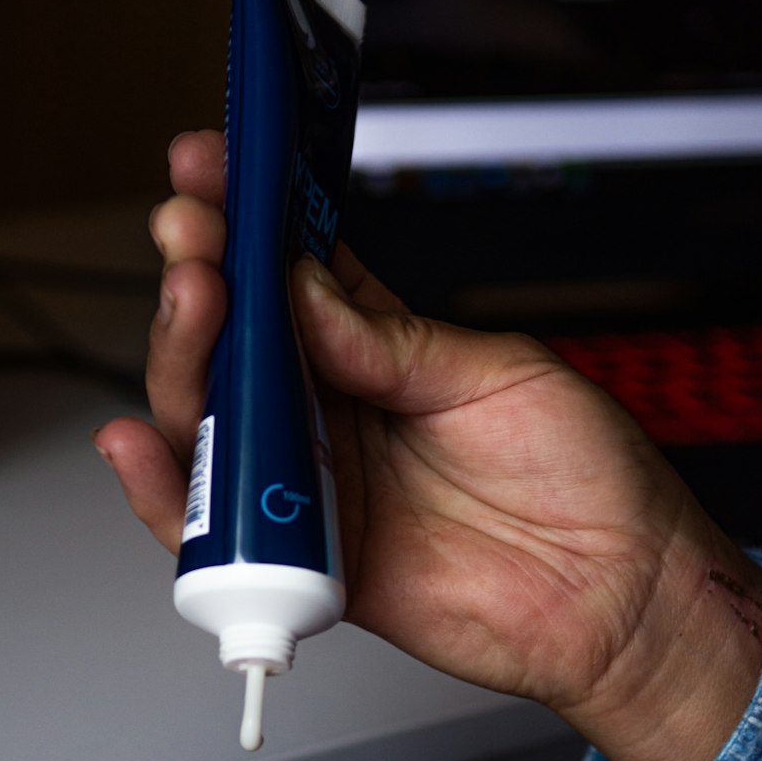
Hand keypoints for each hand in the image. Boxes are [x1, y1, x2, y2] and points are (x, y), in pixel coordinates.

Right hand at [97, 132, 761, 760]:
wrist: (619, 594)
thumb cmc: (586, 479)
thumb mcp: (500, 373)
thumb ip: (394, 344)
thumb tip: (303, 293)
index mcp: (382, 349)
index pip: (293, 270)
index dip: (249, 215)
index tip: (215, 166)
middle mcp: (337, 411)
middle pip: (237, 340)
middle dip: (204, 276)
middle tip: (195, 234)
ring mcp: (317, 482)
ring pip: (215, 421)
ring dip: (185, 360)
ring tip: (194, 304)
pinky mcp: (309, 558)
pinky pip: (218, 530)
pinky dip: (167, 493)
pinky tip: (141, 443)